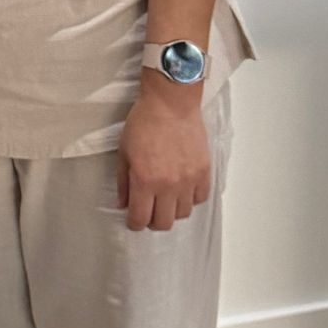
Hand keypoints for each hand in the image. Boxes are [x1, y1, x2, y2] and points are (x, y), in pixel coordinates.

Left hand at [117, 77, 211, 233]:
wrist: (170, 103)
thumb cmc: (144, 122)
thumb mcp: (124, 152)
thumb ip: (123, 182)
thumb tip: (123, 204)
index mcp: (145, 181)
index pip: (140, 219)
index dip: (134, 224)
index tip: (134, 220)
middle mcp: (168, 185)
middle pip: (163, 223)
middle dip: (153, 222)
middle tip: (149, 211)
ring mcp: (188, 180)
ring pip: (183, 214)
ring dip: (172, 211)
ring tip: (166, 199)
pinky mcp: (203, 172)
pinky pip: (200, 198)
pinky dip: (191, 199)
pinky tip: (183, 189)